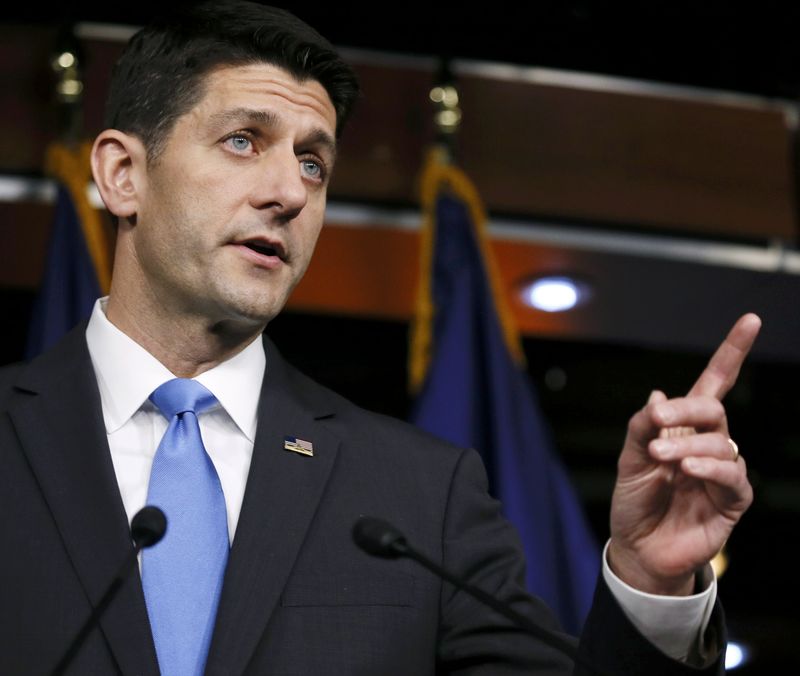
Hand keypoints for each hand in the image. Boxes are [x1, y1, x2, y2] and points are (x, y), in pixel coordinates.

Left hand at [608, 313, 760, 595]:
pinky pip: (733, 476)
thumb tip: (659, 395)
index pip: (713, 385)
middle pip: (714, 411)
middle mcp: (707, 445)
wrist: (638, 549)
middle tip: (658, 422)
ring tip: (661, 458)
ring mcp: (721, 472)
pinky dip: (711, 468)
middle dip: (689, 410)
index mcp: (683, 429)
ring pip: (722, 443)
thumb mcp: (629, 460)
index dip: (731, 353)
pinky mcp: (732, 501)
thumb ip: (643, 427)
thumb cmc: (635, 501)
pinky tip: (689, 469)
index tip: (750, 320)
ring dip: (689, 445)